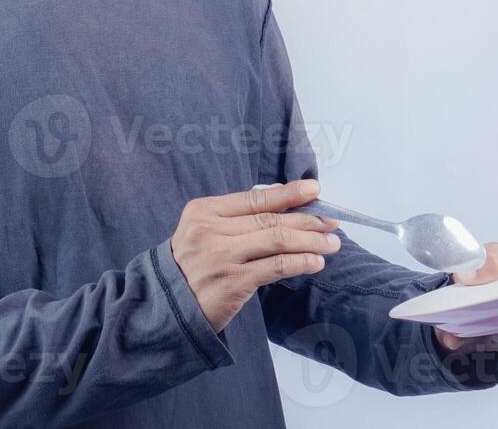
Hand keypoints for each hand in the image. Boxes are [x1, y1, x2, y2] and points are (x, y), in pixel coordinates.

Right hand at [170, 179, 343, 333]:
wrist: (166, 307)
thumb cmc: (190, 267)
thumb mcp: (202, 232)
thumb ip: (235, 218)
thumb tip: (282, 202)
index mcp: (203, 210)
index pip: (254, 198)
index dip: (287, 193)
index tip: (314, 190)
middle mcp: (211, 229)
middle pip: (270, 219)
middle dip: (307, 220)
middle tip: (331, 222)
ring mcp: (222, 256)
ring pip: (277, 240)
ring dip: (310, 241)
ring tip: (331, 243)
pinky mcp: (233, 282)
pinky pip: (276, 267)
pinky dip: (300, 262)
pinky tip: (315, 263)